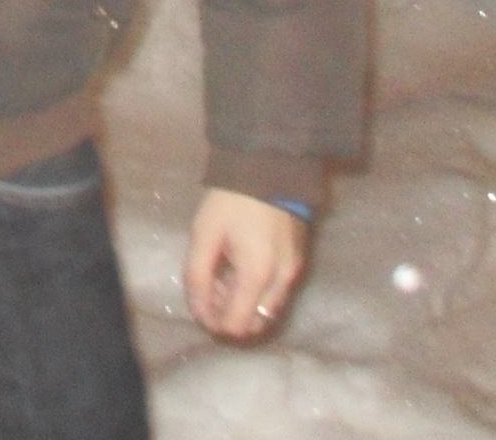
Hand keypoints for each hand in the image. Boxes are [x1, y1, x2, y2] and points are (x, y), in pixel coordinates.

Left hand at [184, 188, 307, 339]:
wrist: (270, 168)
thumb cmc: (231, 201)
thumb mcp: (204, 235)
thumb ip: (197, 276)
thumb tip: (198, 312)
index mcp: (258, 275)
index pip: (236, 325)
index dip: (212, 321)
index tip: (199, 301)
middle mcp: (282, 282)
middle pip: (255, 325)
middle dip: (228, 315)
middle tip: (210, 286)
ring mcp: (294, 273)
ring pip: (267, 313)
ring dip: (243, 306)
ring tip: (223, 275)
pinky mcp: (298, 263)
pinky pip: (276, 295)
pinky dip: (256, 293)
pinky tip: (239, 267)